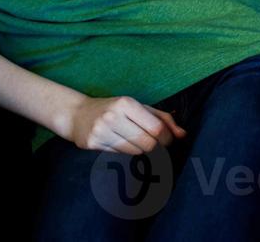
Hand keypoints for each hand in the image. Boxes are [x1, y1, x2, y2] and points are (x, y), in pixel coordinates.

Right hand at [65, 95, 186, 153]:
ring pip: (135, 152)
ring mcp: (101, 131)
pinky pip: (120, 155)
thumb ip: (162, 119)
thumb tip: (182, 134)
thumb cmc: (114, 109)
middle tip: (152, 141)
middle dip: (155, 146)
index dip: (167, 138)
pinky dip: (123, 151)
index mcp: (126, 103)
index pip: (157, 129)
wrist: (77, 114)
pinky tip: (116, 141)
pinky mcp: (92, 144)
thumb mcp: (137, 107)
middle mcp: (112, 116)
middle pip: (148, 144)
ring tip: (130, 138)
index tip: (166, 139)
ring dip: (138, 149)